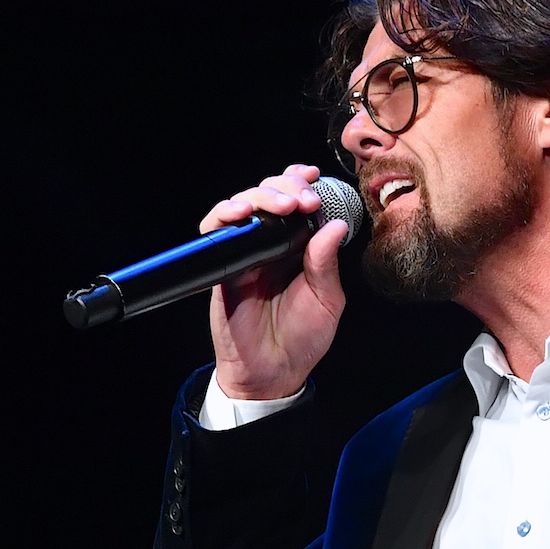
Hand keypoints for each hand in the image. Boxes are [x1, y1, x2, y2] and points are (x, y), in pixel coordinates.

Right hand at [203, 163, 348, 401]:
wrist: (274, 372)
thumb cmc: (302, 338)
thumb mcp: (327, 300)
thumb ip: (327, 263)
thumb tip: (334, 225)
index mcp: (298, 247)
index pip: (294, 202)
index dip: (299, 183)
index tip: (314, 176)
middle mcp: (270, 244)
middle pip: (268, 195)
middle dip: (285, 187)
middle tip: (304, 199)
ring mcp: (245, 253)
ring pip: (242, 205)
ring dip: (260, 195)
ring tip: (281, 205)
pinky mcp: (223, 266)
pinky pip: (214, 232)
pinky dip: (224, 215)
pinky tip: (241, 213)